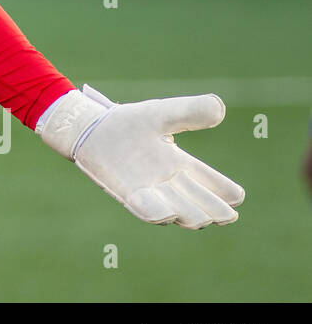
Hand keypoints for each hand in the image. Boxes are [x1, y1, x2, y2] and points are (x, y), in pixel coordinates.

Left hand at [38, 85, 244, 228]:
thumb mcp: (162, 114)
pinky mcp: (128, 195)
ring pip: (182, 216)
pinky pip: (148, 212)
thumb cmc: (127, 123)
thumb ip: (189, 110)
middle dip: (215, 212)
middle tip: (222, 214)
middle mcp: (171, 184)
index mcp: (185, 166)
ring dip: (191, 216)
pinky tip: (166, 212)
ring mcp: (151, 193)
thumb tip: (219, 107)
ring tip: (196, 216)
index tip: (234, 195)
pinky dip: (157, 213)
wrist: (90, 128)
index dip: (228, 193)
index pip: (218, 188)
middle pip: (206, 209)